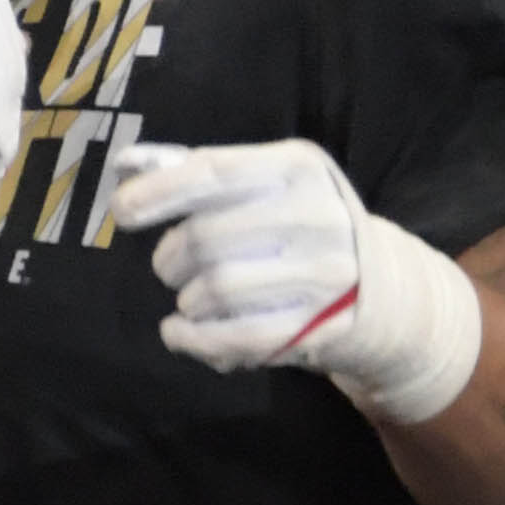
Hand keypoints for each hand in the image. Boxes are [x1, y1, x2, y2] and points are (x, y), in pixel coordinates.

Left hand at [108, 137, 483, 424]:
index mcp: (298, 168)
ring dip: (186, 299)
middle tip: (169, 266)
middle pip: (205, 237)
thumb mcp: (260, 184)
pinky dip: (192, 339)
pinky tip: (176, 332)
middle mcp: (318, 216)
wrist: (382, 287)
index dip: (158, 193)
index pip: (213, 172)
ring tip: (191, 296)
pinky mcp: (322, 326)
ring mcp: (325, 274)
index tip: (122, 212)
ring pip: (216, 289)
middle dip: (169, 258)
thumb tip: (126, 165)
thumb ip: (192, 172)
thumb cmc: (298, 225)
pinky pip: (237, 337)